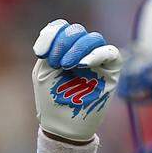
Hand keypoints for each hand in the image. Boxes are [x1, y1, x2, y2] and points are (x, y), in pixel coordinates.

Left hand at [32, 19, 121, 143]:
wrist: (63, 125)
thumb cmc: (51, 100)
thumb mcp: (43, 72)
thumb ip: (48, 51)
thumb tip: (58, 32)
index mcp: (62, 49)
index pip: (61, 27)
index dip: (52, 34)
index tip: (40, 53)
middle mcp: (80, 51)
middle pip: (77, 30)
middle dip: (63, 44)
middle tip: (56, 63)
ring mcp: (96, 59)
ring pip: (93, 38)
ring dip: (77, 48)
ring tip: (67, 65)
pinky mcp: (111, 70)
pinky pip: (110, 52)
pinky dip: (96, 54)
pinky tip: (83, 64)